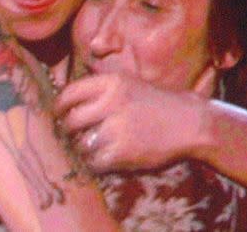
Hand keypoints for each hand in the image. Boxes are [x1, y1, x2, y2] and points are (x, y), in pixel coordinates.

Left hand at [54, 73, 207, 171]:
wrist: (190, 123)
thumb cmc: (156, 103)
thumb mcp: (128, 83)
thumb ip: (100, 89)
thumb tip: (66, 100)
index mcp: (111, 83)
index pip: (69, 93)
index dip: (58, 107)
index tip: (57, 115)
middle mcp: (111, 103)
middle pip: (70, 120)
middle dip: (67, 131)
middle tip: (71, 135)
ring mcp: (117, 128)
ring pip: (80, 143)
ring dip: (81, 149)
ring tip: (89, 148)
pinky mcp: (123, 152)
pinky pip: (94, 161)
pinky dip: (94, 163)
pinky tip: (101, 160)